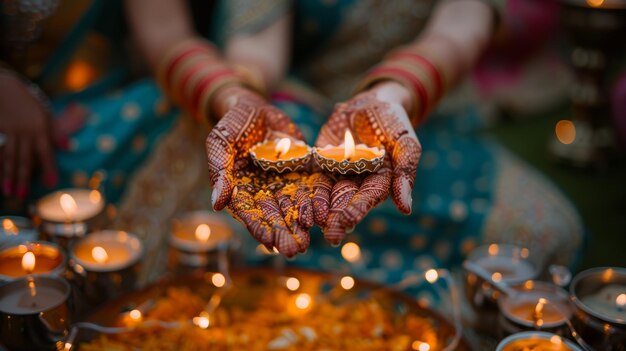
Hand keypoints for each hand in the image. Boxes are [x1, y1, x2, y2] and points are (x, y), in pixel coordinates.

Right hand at [0, 72, 57, 198]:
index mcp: (40, 129)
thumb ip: (55, 131)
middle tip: (22, 195)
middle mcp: (25, 132)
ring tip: (8, 191)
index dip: (49, 168)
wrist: (3, 86)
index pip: (46, 152)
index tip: (52, 183)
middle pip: (25, 159)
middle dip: (23, 178)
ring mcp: (9, 132)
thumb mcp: (45, 113)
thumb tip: (68, 147)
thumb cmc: (28, 101)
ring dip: (8, 176)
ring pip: (9, 157)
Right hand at [206, 86, 326, 256]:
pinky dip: (316, 202)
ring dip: (300, 224)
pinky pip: (311, 188)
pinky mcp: (303, 171)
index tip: (267, 242)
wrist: (254, 107)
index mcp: (242, 189)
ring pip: (294, 207)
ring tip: (308, 243)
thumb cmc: (231, 126)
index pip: (250, 213)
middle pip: (274, 215)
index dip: (258, 227)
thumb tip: (217, 204)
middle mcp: (264, 191)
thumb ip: (220, 172)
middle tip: (293, 250)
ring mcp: (285, 182)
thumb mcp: (220, 144)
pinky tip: (322, 216)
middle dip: (284, 232)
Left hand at [315, 82, 421, 243]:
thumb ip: (406, 172)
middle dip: (337, 219)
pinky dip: (304, 190)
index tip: (348, 222)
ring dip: (318, 209)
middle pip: (345, 201)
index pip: (368, 198)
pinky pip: (311, 176)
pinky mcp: (320, 161)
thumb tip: (406, 208)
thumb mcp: (406, 142)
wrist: (372, 101)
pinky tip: (294, 202)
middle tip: (330, 237)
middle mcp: (357, 182)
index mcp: (379, 181)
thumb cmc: (395, 121)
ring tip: (308, 225)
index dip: (358, 209)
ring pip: (326, 193)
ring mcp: (337, 172)